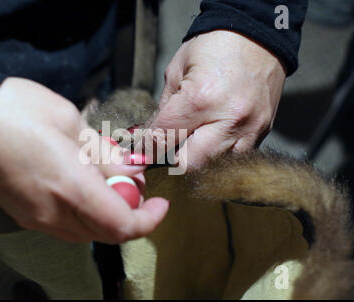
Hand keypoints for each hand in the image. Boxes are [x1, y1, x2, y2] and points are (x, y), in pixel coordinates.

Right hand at [0, 77, 168, 242]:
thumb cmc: (15, 111)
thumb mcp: (70, 122)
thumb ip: (105, 154)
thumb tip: (131, 171)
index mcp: (71, 187)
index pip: (123, 225)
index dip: (149, 219)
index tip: (160, 203)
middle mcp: (55, 213)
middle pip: (108, 231)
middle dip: (130, 212)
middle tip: (133, 181)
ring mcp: (38, 219)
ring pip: (89, 231)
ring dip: (109, 213)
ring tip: (109, 179)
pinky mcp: (27, 216)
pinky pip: (68, 225)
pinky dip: (87, 212)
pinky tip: (84, 184)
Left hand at [152, 31, 285, 169]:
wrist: (259, 36)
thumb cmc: (214, 48)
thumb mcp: (177, 71)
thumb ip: (163, 109)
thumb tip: (147, 137)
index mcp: (200, 99)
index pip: (163, 139)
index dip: (146, 149)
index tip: (139, 155)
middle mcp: (228, 120)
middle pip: (189, 164)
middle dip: (171, 159)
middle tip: (166, 148)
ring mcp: (249, 129)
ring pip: (213, 167)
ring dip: (197, 159)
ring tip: (190, 142)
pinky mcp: (262, 132)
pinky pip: (234, 158)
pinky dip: (218, 154)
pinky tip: (212, 138)